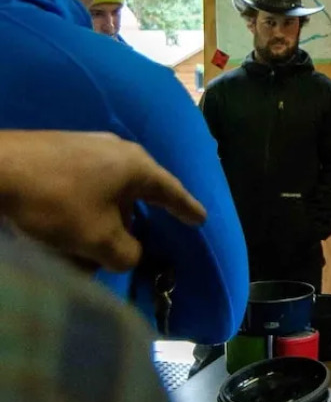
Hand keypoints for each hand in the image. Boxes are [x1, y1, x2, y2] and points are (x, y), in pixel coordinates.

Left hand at [0, 132, 205, 271]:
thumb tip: (131, 254)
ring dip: (104, 223)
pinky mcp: (60, 153)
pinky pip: (85, 188)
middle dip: (134, 224)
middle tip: (137, 245)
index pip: (171, 191)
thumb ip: (127, 254)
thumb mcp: (99, 240)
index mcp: (136, 166)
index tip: (201, 219)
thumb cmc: (58, 203)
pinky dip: (85, 212)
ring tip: (93, 249)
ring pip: (107, 194)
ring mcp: (86, 148)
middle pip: (137, 194)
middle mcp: (117, 151)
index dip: (187, 209)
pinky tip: (71, 230)